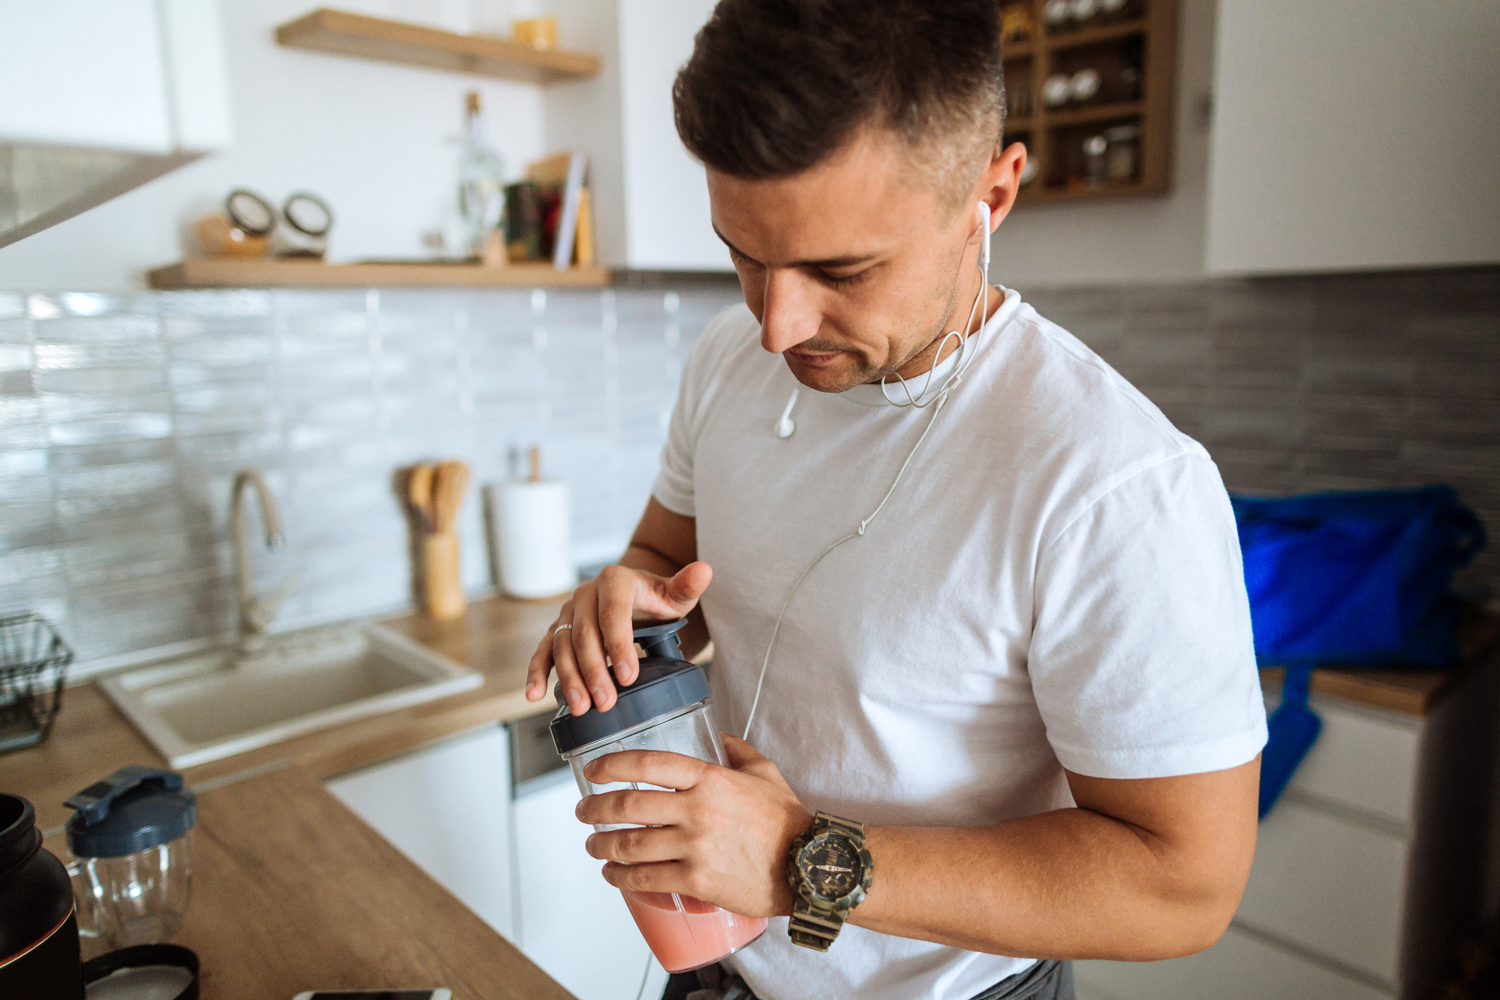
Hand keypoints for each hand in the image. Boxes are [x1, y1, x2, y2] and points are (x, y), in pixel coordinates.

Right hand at [526, 561, 711, 714]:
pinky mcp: (558, 630)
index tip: (629, 675)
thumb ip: (687, 585)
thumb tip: (705, 570)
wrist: (634, 597)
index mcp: (615, 581)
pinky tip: (534, 695)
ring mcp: (569, 613)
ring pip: (562, 645)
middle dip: (594, 671)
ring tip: (581, 707)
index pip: (613, 613)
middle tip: (605, 702)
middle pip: (585, 634)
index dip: (619, 644)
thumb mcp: (676, 594)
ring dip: (569, 678)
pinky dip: (536, 672)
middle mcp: (586, 594)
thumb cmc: (657, 599)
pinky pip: (544, 651)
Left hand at [577, 733, 812, 917]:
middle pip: (628, 805)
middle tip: (584, 812)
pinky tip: (612, 873)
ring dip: (601, 845)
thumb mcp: (764, 772)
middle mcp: (697, 810)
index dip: (612, 765)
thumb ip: (736, 750)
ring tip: (593, 845)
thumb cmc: (787, 820)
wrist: (809, 866)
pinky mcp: (696, 881)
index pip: (648, 763)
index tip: (594, 771)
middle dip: (596, 809)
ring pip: (630, 844)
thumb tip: (718, 736)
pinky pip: (645, 879)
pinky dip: (620, 877)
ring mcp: (694, 847)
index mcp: (710, 778)